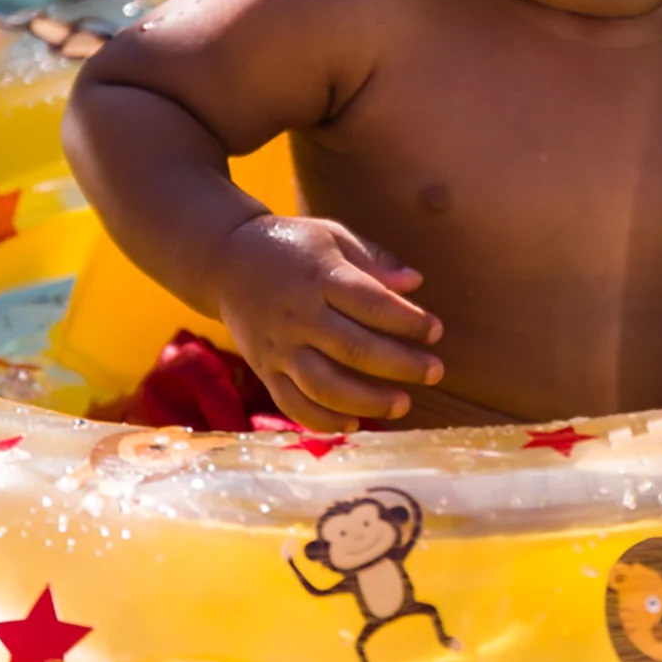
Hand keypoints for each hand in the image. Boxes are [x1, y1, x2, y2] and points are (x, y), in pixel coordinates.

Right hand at [209, 214, 442, 431]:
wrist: (227, 261)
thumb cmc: (294, 246)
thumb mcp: (333, 236)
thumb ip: (374, 260)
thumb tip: (415, 283)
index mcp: (320, 277)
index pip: (371, 304)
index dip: (408, 321)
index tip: (435, 330)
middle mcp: (299, 315)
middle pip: (354, 349)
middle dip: (401, 365)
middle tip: (435, 372)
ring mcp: (279, 346)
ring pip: (324, 385)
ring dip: (367, 400)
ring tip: (403, 404)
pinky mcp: (264, 368)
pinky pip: (292, 403)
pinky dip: (322, 420)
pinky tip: (354, 424)